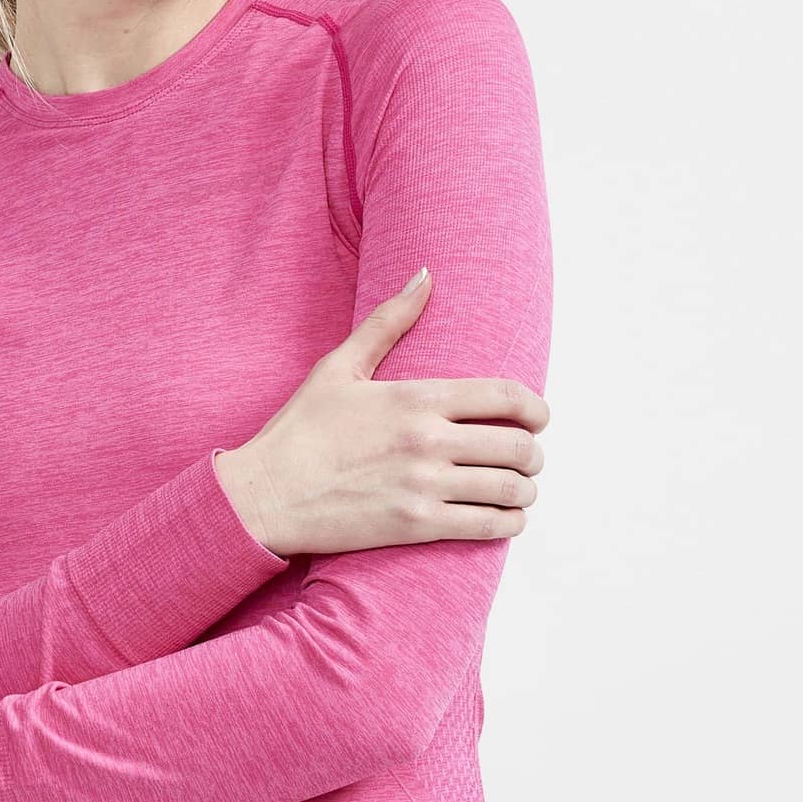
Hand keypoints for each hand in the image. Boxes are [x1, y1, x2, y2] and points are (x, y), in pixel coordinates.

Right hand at [214, 267, 550, 558]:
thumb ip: (389, 322)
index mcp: (416, 397)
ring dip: (525, 491)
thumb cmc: (298, 432)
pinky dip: (508, 524)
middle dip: (533, 454)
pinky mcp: (416, 525)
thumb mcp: (338, 367)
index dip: (535, 409)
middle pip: (517, 446)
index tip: (538, 418)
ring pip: (509, 489)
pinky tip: (506, 520)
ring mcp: (424, 485)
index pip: (505, 397)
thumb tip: (425, 275)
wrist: (264, 495)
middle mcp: (428, 440)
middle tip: (528, 459)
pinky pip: (487, 526)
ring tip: (520, 491)